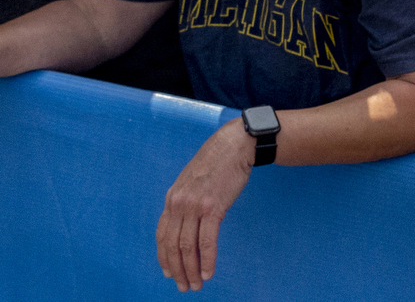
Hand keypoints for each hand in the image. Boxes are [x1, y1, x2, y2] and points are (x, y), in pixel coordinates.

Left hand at [157, 121, 254, 290]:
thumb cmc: (217, 161)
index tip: (168, 272)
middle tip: (183, 286)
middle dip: (177, 270)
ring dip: (190, 269)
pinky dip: (206, 259)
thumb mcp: (192, 180)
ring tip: (196, 285)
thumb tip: (189, 220)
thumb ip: (186, 200)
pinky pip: (207, 240)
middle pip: (172, 245)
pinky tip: (208, 272)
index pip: (162, 235)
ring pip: (187, 247)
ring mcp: (195, 206)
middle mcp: (179, 204)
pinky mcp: (213, 207)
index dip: (164, 257)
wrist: (234, 144)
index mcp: (172, 198)